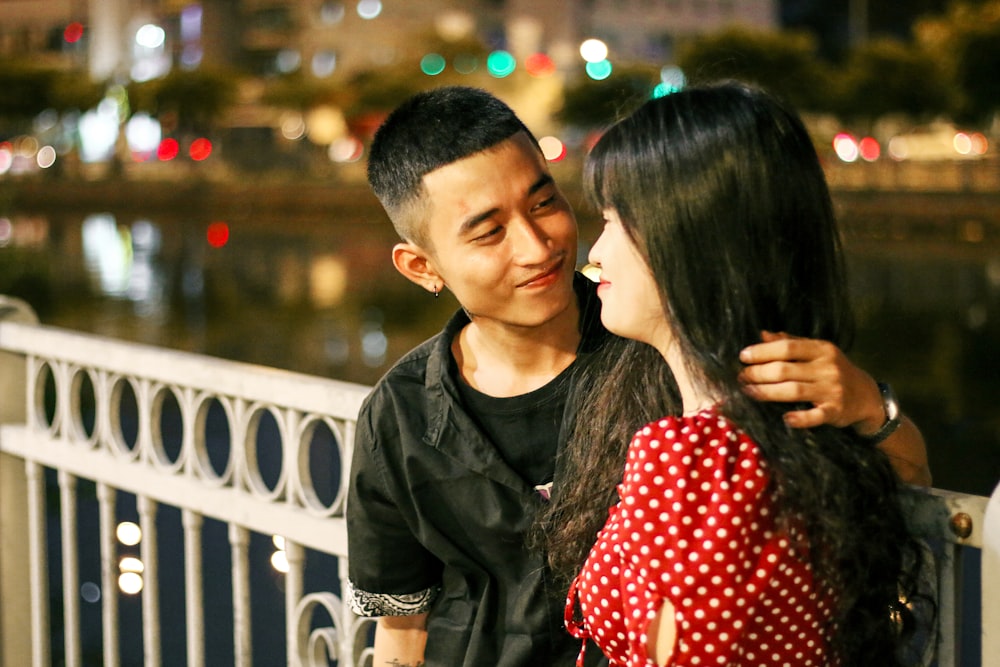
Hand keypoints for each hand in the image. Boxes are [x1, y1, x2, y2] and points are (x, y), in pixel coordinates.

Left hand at [738, 331, 882, 430]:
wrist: (867, 396)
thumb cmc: (834, 370)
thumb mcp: (817, 352)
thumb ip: (790, 343)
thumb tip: (762, 334)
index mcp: (821, 349)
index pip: (787, 347)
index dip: (762, 351)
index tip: (743, 356)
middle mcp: (827, 368)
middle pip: (785, 369)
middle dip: (758, 373)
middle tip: (742, 376)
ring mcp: (832, 390)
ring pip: (793, 391)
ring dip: (767, 392)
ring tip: (748, 391)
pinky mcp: (835, 411)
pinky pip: (815, 416)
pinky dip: (799, 419)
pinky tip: (784, 418)